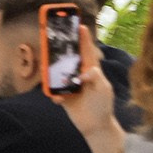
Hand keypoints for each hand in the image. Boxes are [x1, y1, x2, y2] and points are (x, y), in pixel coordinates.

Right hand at [49, 25, 124, 152]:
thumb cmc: (103, 105)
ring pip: (57, 73)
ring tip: (49, 71)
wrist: (95, 126)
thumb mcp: (103, 89)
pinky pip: (53, 91)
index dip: (83, 39)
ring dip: (53, 74)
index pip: (86, 51)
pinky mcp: (63, 95)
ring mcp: (70, 84)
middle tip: (54, 39)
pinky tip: (58, 99)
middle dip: (61, 49)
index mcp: (91, 70)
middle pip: (68, 58)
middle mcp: (79, 74)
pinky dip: (54, 94)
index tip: (79, 26)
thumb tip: (85, 71)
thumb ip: (96, 78)